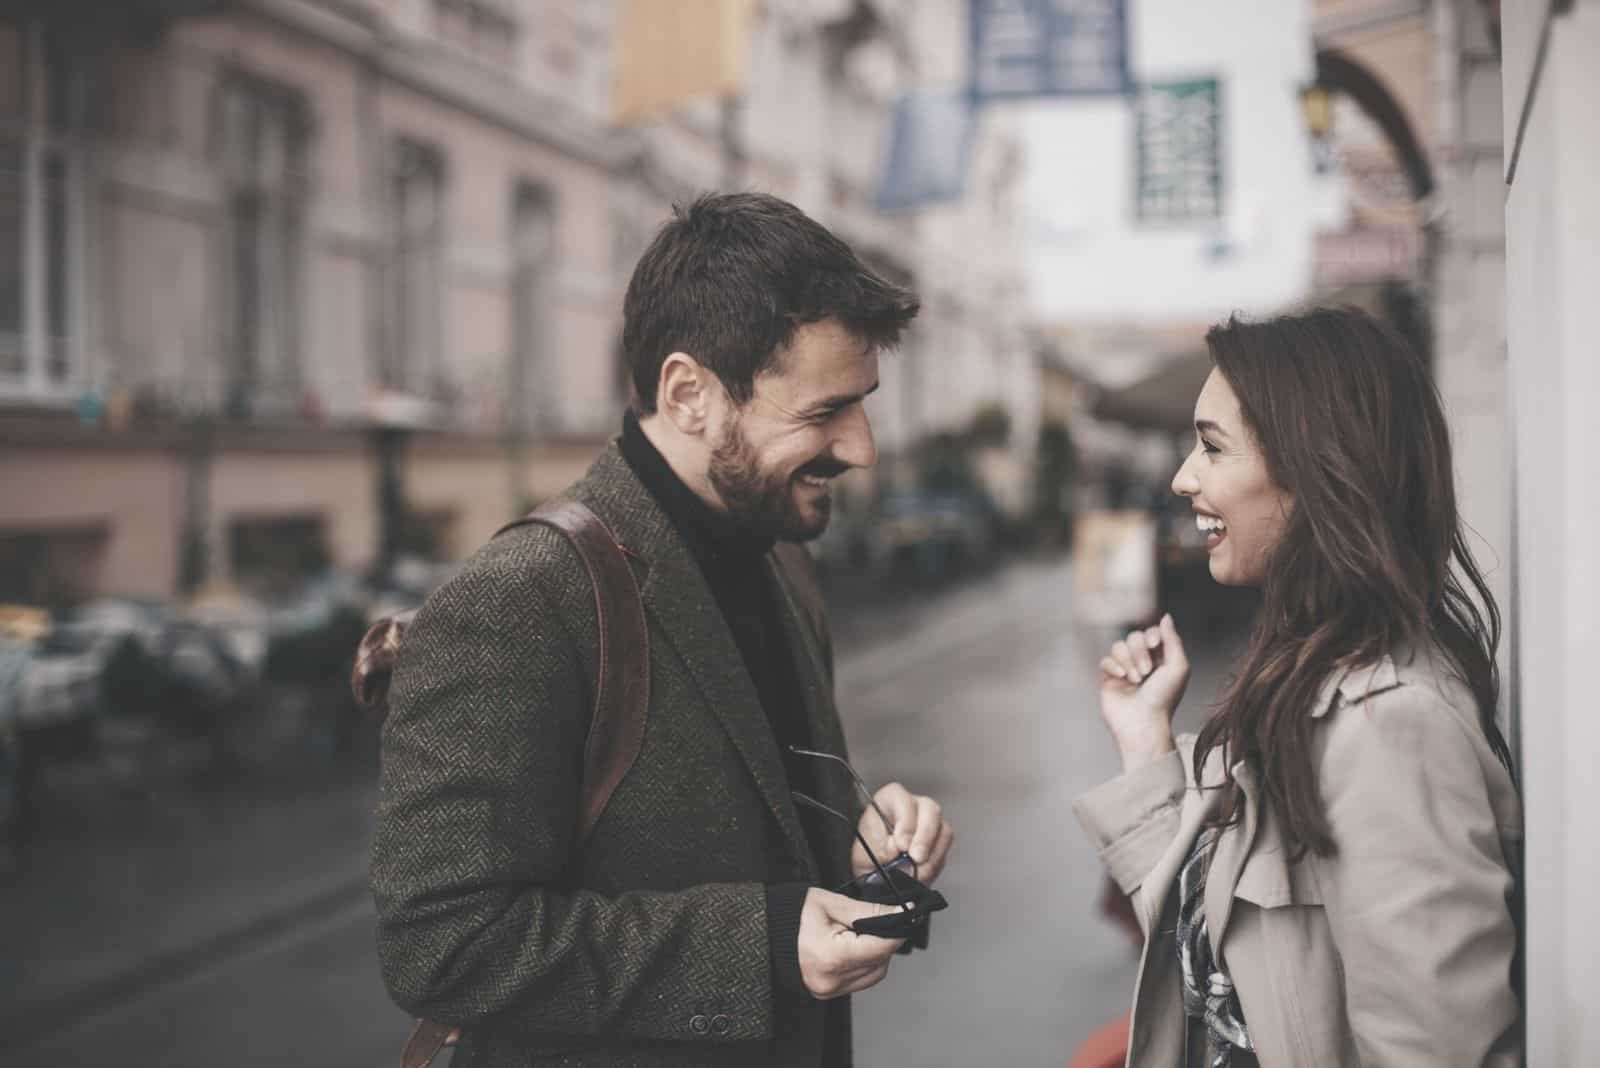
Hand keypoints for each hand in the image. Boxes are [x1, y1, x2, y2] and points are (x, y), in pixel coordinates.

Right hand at [797, 888, 907, 998]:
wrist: (764, 931)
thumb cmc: (792, 914)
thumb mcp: (831, 903)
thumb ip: (868, 911)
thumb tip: (899, 911)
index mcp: (831, 956)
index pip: (881, 947)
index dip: (897, 929)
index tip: (905, 913)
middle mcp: (830, 980)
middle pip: (881, 963)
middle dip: (885, 940)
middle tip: (876, 919)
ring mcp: (828, 990)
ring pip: (874, 974)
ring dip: (876, 954)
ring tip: (858, 932)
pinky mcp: (827, 992)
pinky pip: (859, 980)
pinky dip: (863, 963)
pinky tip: (851, 946)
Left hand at [852, 783, 953, 885]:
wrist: (875, 872)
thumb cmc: (868, 854)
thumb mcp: (865, 852)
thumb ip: (880, 849)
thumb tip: (895, 849)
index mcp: (891, 799)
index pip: (904, 801)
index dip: (905, 823)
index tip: (901, 845)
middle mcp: (914, 806)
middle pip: (930, 811)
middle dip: (924, 838)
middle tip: (916, 858)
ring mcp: (930, 823)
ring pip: (944, 830)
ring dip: (932, 854)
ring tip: (916, 871)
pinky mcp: (939, 842)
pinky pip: (944, 851)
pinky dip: (934, 865)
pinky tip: (922, 874)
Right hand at [1098, 613, 1187, 771]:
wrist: (1143, 723)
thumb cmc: (1164, 698)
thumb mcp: (1178, 667)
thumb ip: (1173, 639)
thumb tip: (1165, 617)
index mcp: (1161, 659)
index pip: (1152, 633)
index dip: (1152, 635)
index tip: (1155, 644)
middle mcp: (1143, 662)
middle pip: (1134, 637)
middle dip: (1139, 651)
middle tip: (1146, 672)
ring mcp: (1124, 670)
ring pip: (1118, 646)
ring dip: (1128, 660)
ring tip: (1136, 679)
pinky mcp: (1109, 678)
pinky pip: (1105, 660)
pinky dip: (1113, 666)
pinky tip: (1122, 678)